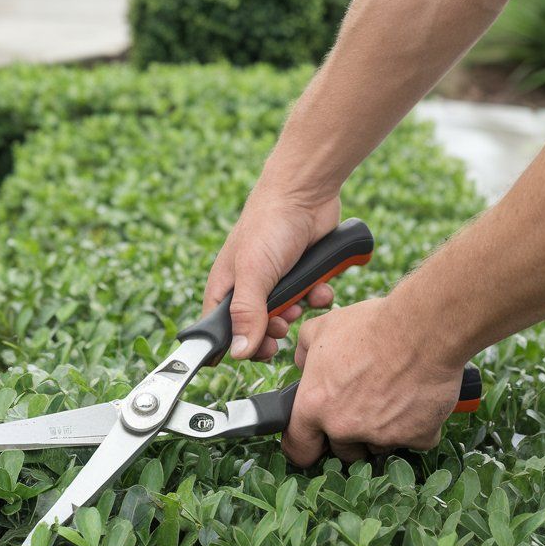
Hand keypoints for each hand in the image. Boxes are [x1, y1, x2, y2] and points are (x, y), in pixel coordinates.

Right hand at [204, 192, 341, 360]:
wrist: (307, 192)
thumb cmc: (269, 226)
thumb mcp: (254, 273)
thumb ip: (246, 313)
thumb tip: (238, 353)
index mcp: (226, 288)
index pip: (223, 331)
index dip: (238, 345)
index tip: (257, 350)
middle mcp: (248, 288)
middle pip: (258, 330)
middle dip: (274, 331)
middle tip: (283, 326)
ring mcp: (277, 282)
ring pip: (287, 316)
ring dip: (298, 313)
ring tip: (302, 300)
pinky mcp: (302, 276)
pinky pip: (310, 300)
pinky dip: (318, 297)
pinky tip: (322, 287)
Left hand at [282, 297, 466, 465]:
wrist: (423, 329)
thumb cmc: (371, 326)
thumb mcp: (322, 328)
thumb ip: (304, 351)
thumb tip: (303, 365)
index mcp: (315, 406)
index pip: (299, 448)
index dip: (305, 447)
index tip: (315, 445)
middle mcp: (344, 428)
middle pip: (343, 451)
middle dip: (351, 435)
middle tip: (365, 405)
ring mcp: (382, 437)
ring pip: (379, 447)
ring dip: (383, 432)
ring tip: (393, 397)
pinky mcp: (418, 437)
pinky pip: (416, 439)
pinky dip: (419, 424)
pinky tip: (419, 398)